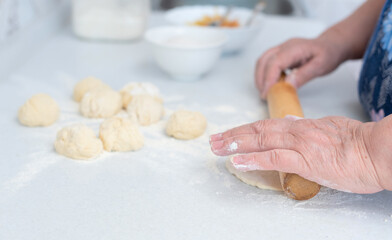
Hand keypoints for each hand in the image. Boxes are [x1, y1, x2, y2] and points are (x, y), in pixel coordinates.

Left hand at [209, 116, 384, 193]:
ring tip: (217, 148)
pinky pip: (274, 158)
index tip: (230, 135)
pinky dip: (254, 159)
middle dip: (233, 136)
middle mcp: (296, 132)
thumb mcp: (328, 128)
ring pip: (261, 140)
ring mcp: (300, 145)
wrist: (379, 150)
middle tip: (214, 140)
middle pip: (257, 130)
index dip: (245, 130)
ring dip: (236, 144)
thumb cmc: (358, 143)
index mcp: (302, 126)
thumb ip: (307, 127)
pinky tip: (238, 160)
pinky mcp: (306, 161)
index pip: (266, 126)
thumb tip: (289, 123)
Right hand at [255, 35, 347, 98]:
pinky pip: (266, 62)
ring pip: (262, 60)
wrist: (331, 45)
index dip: (268, 78)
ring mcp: (281, 48)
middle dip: (261, 79)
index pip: (275, 62)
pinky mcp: (280, 53)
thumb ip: (303, 75)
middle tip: (264, 95)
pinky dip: (263, 73)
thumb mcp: (320, 66)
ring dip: (259, 76)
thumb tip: (287, 84)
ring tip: (264, 90)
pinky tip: (269, 83)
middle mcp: (285, 46)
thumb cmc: (328, 54)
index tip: (267, 92)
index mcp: (295, 48)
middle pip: (265, 61)